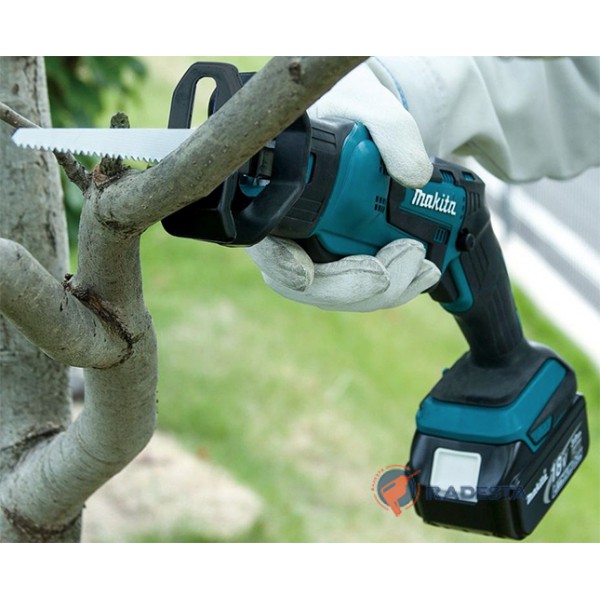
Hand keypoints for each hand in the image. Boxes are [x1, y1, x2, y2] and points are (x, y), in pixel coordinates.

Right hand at [246, 60, 439, 310]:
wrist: (368, 118)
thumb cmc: (350, 106)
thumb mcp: (369, 102)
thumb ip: (391, 131)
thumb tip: (415, 176)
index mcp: (279, 198)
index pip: (267, 246)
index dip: (282, 267)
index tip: (306, 272)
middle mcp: (296, 234)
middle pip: (312, 285)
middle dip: (358, 285)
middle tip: (405, 257)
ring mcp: (325, 252)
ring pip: (344, 293)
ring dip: (387, 289)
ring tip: (426, 267)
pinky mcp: (352, 258)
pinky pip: (367, 287)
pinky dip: (397, 284)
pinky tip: (426, 270)